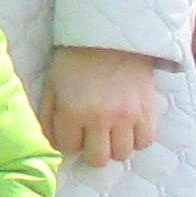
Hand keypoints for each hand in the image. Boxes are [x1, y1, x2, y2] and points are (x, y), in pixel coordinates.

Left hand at [41, 43, 162, 166]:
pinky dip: (136, 139)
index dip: (69, 140)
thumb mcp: (53, 85)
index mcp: (72, 110)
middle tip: (92, 136)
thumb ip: (48, 117)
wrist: (111, 37)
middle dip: (91, 151)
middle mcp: (100, 118)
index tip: (73, 131)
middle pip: (97, 159)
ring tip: (111, 131)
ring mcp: (126, 116)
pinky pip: (145, 142)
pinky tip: (129, 127)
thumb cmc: (76, 60)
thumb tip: (53, 144)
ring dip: (114, 146)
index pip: (69, 147)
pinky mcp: (147, 111)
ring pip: (122, 154)